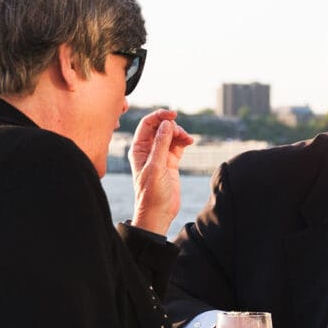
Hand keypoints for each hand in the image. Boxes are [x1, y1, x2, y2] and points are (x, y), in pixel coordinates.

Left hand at [129, 108, 193, 234]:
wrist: (158, 213)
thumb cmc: (152, 194)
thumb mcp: (156, 167)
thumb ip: (161, 144)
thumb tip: (166, 124)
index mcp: (138, 149)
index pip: (147, 124)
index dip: (159, 116)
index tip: (173, 114)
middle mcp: (148, 150)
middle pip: (160, 127)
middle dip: (172, 126)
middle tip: (181, 134)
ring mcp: (160, 156)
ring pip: (170, 135)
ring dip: (179, 133)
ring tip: (187, 140)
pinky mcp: (170, 162)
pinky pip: (177, 145)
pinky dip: (183, 141)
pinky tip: (189, 142)